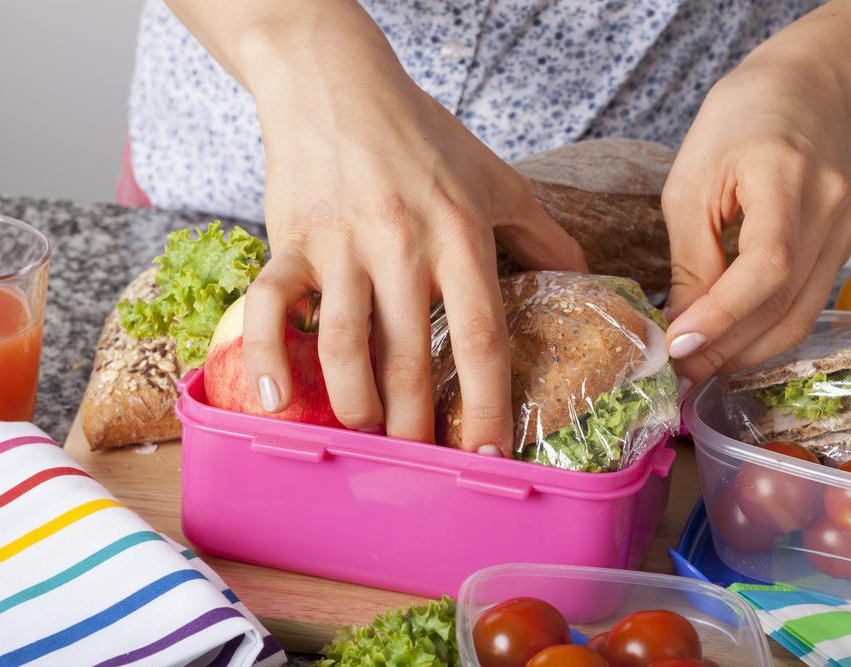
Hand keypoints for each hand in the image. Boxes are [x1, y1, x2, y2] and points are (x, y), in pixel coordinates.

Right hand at [240, 56, 585, 453]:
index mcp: (459, 235)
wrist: (336, 81)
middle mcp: (400, 245)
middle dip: (415, 426)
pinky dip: (268, 356)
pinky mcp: (289, 241)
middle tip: (421, 462)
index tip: (489, 453)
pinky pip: (269, 306)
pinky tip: (278, 400)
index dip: (486, 402)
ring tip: (368, 435)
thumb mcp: (498, 179)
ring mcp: (340, 245)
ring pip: (343, 347)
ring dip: (356, 405)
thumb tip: (582, 279)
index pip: (479, 336)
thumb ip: (544, 234)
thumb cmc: (422, 135)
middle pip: (408, 359)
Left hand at [662, 56, 850, 386]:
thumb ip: (690, 258)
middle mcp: (829, 210)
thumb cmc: (737, 125)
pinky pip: (805, 304)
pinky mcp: (842, 246)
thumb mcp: (691, 183)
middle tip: (678, 372)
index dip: (722, 315)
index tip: (678, 346)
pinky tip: (730, 342)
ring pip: (799, 315)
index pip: (766, 266)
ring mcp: (844, 231)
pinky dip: (766, 331)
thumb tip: (681, 327)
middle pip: (784, 302)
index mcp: (786, 178)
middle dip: (727, 347)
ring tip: (699, 366)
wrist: (805, 93)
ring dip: (747, 351)